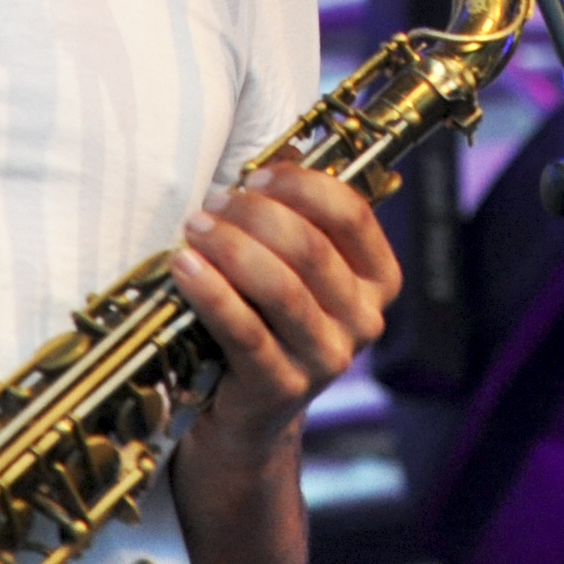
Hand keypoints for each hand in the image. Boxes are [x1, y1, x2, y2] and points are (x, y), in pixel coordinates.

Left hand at [170, 160, 400, 450]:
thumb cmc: (270, 314)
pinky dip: (211, 293)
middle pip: (311, 248)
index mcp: (378, 279)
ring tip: (194, 229)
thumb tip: (274, 156)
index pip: (352, 215)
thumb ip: (294, 216)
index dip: (302, 186)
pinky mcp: (284, 387)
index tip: (258, 174)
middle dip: (255, 216)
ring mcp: (328, 358)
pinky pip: (245, 330)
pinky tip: (185, 266)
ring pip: (280, 288)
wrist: (252, 407)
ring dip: (231, 248)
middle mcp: (364, 320)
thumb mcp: (295, 265)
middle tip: (213, 205)